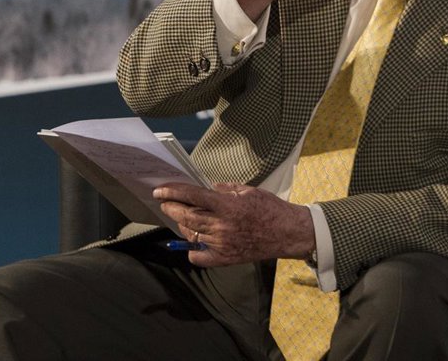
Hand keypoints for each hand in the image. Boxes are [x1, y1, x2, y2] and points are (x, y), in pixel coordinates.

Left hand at [153, 182, 314, 266]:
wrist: (288, 233)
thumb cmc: (270, 208)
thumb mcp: (247, 190)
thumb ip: (224, 189)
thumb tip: (206, 188)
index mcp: (228, 206)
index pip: (193, 197)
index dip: (173, 192)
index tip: (159, 190)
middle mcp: (223, 226)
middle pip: (187, 216)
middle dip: (171, 207)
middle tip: (164, 202)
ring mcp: (223, 244)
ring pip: (191, 234)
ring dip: (181, 224)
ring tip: (180, 217)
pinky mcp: (226, 259)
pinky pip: (200, 256)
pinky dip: (192, 249)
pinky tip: (193, 241)